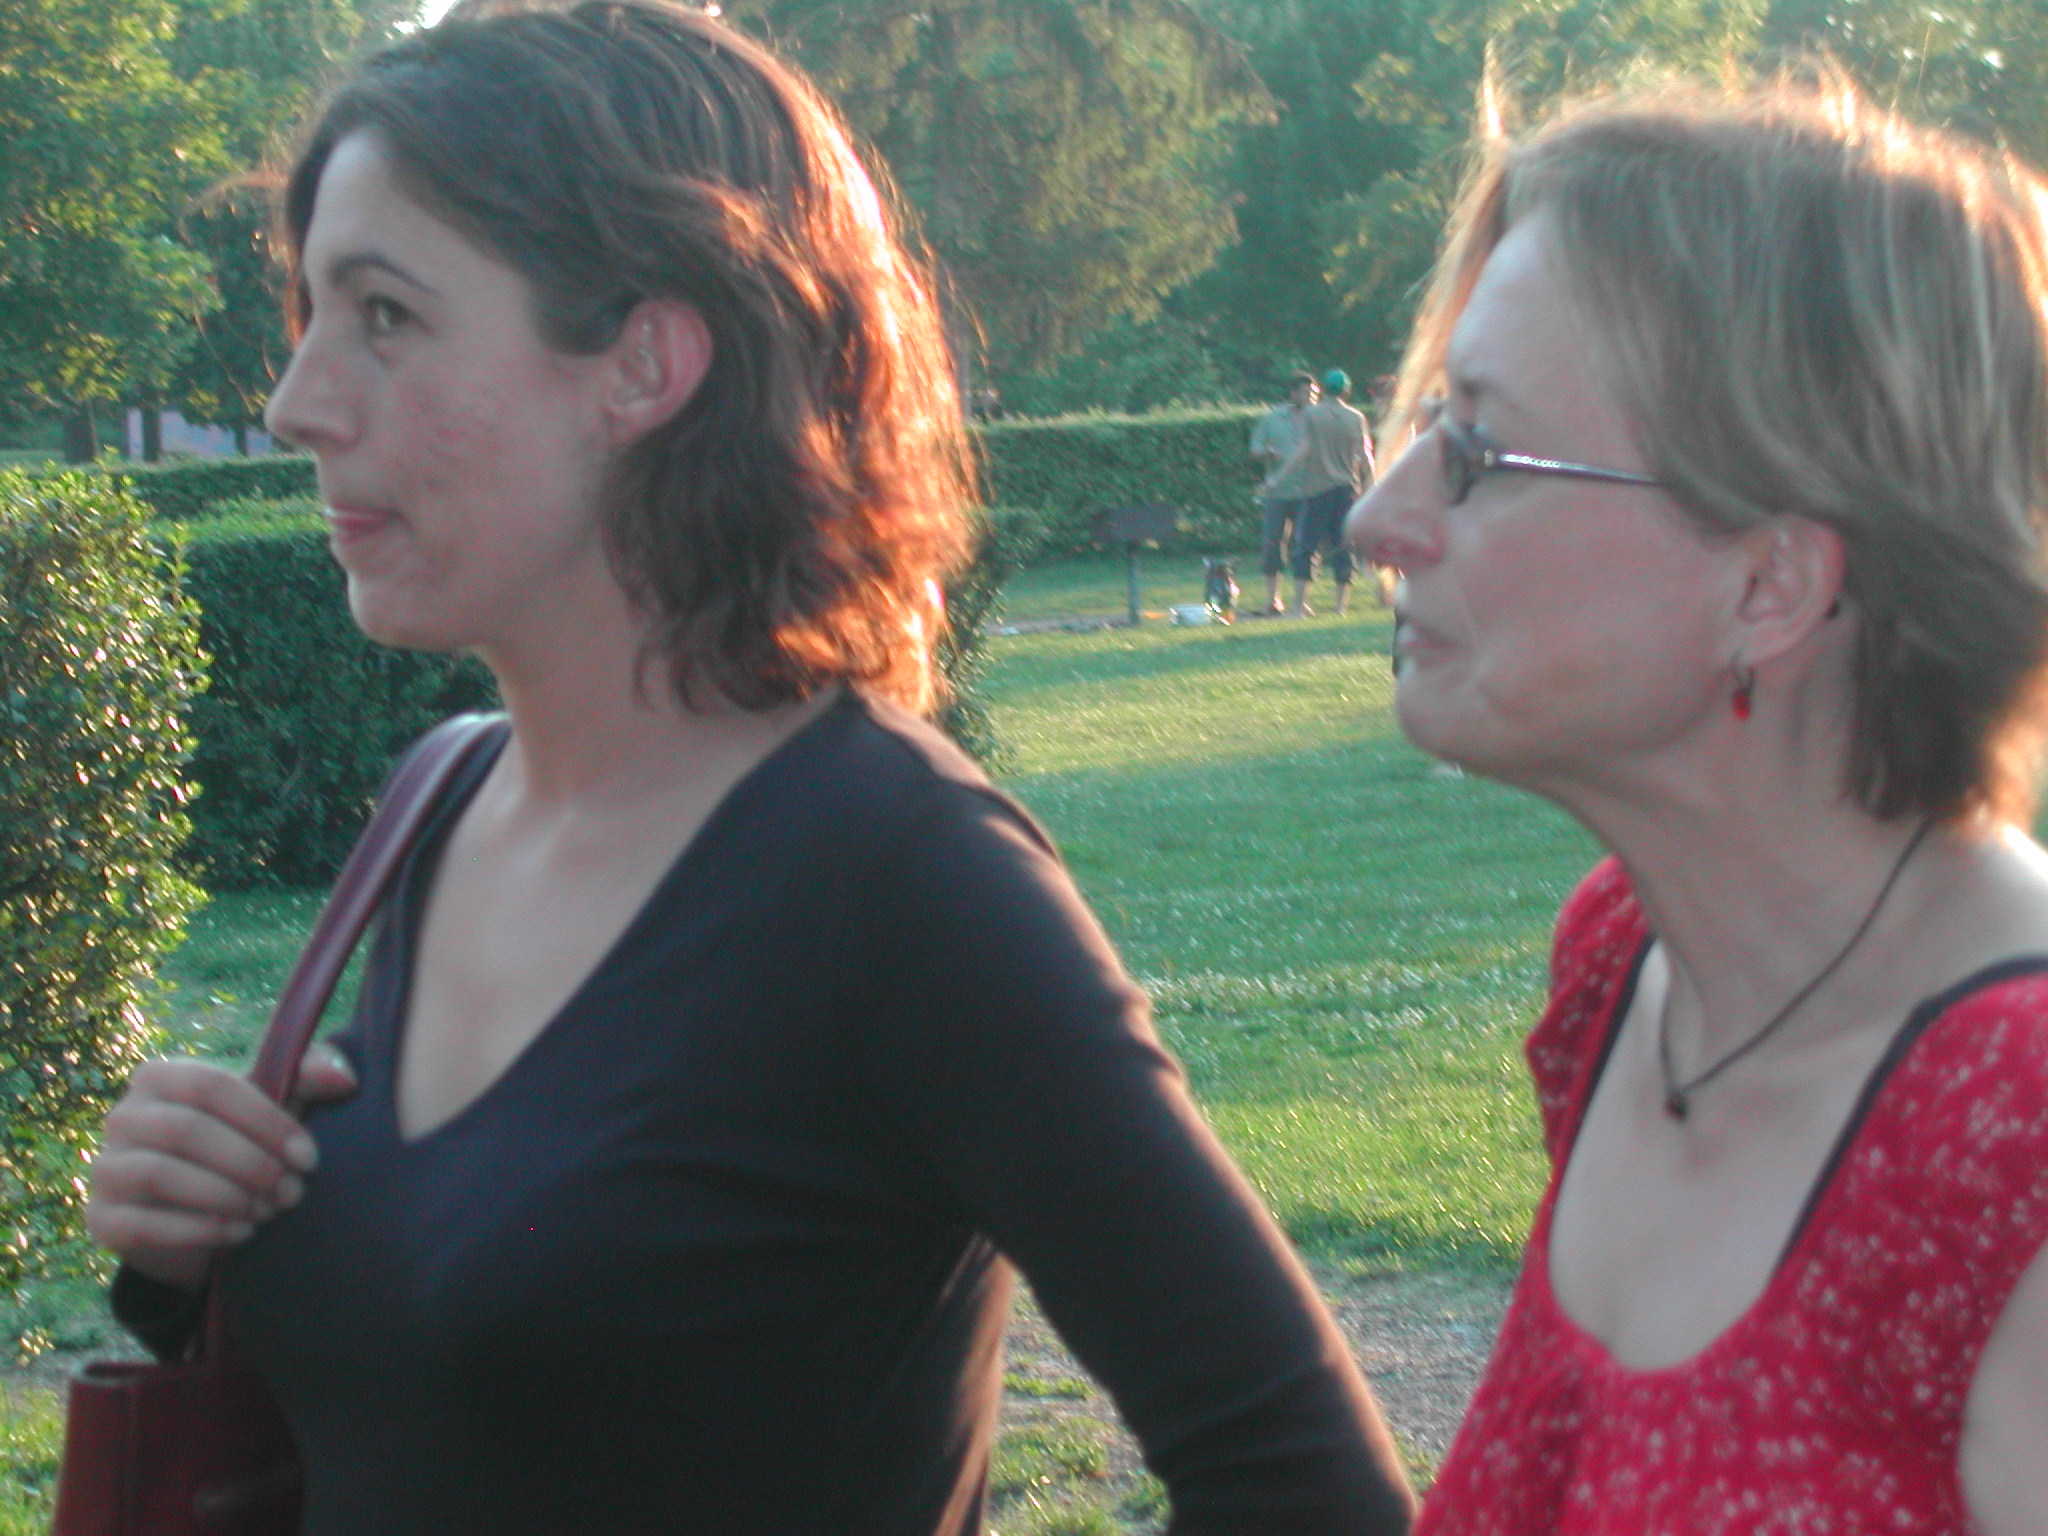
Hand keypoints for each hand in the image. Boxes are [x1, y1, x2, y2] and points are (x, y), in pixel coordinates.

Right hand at [86, 1045, 357, 1289]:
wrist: (201, 1216)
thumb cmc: (244, 1144)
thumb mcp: (278, 1107)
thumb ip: (312, 1078)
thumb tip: (342, 1078)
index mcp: (162, 1077)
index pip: (214, 1086)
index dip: (266, 1121)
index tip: (309, 1158)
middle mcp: (124, 1116)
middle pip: (186, 1130)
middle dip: (249, 1164)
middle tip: (292, 1192)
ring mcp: (106, 1167)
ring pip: (160, 1173)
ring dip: (224, 1195)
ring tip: (268, 1212)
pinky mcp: (101, 1218)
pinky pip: (141, 1223)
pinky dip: (198, 1229)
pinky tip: (239, 1233)